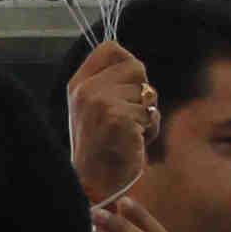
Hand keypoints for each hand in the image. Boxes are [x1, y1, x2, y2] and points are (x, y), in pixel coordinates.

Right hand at [65, 36, 157, 201]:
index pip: (111, 48)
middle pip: (137, 67)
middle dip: (142, 94)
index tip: (126, 87)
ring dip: (147, 115)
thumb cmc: (102, 146)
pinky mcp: (118, 118)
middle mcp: (86, 89)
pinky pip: (151, 114)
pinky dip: (150, 130)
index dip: (127, 63)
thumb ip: (109, 82)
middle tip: (128, 118)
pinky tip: (134, 143)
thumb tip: (137, 65)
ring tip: (129, 133)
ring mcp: (100, 102)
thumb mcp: (95, 107)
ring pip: (148, 93)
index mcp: (78, 83)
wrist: (95, 183)